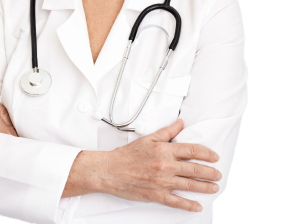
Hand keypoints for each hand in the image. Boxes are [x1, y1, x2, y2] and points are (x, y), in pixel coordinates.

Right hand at [101, 119, 220, 211]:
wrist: (111, 170)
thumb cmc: (128, 154)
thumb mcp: (148, 139)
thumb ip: (167, 131)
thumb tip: (181, 123)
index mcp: (164, 150)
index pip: (191, 150)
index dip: (206, 153)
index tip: (215, 157)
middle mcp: (166, 165)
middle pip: (194, 169)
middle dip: (210, 172)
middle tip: (218, 174)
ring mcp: (162, 181)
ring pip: (189, 185)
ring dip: (205, 187)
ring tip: (215, 188)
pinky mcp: (157, 195)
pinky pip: (177, 202)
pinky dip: (189, 205)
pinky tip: (198, 206)